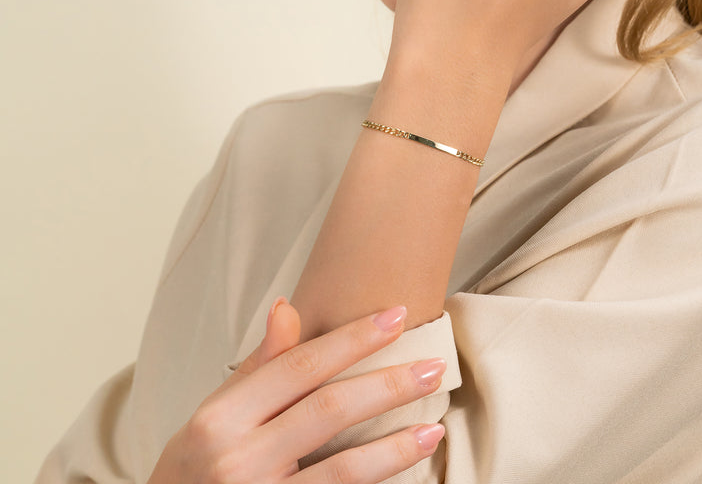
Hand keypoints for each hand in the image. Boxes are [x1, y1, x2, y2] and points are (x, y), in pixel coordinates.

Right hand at [148, 302, 445, 482]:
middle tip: (433, 367)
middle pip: (328, 411)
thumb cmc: (196, 465)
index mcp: (220, 419)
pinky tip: (405, 463)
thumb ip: (259, 365)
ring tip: (434, 425)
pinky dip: (376, 480)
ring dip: (395, 446)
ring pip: (343, 468)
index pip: (299, 367)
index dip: (352, 339)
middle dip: (386, 385)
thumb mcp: (214, 412)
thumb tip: (288, 306)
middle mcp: (237, 460)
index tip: (396, 317)